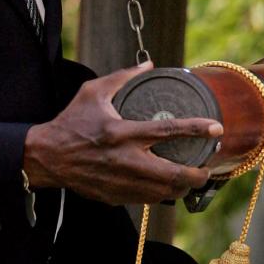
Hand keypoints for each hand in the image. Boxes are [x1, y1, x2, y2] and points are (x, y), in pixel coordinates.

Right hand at [23, 61, 222, 204]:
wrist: (47, 157)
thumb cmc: (71, 121)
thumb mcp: (93, 92)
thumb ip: (123, 77)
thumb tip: (148, 63)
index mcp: (122, 132)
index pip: (168, 130)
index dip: (196, 129)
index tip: (216, 128)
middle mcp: (125, 160)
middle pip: (173, 175)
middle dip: (197, 175)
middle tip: (207, 169)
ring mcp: (121, 182)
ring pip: (163, 193)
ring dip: (182, 188)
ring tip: (192, 179)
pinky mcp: (115, 196)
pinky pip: (146, 200)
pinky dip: (161, 195)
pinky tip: (167, 187)